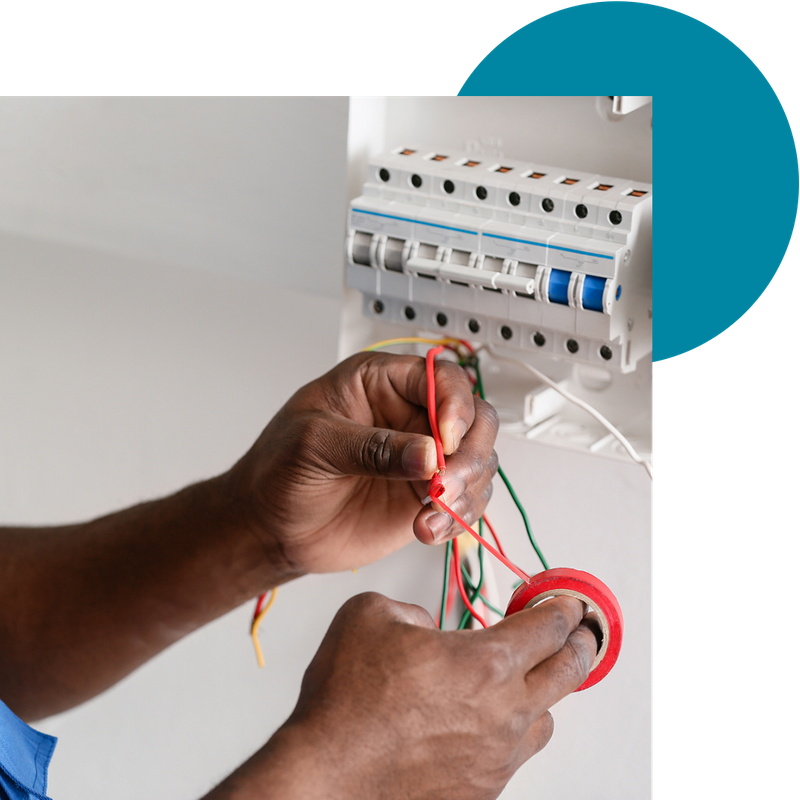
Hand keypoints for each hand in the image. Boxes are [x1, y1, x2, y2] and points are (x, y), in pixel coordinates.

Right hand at [207, 592, 599, 799]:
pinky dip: (510, 733)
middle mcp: (502, 713)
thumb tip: (425, 625)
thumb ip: (411, 608)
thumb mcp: (370, 614)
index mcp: (484, 663)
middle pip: (567, 672)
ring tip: (531, 680)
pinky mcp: (480, 790)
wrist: (326, 774)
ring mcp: (495, 757)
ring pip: (545, 721)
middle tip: (578, 633)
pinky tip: (486, 724)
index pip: (547, 627)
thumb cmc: (346, 702)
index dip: (562, 608)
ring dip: (544, 694)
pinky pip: (512, 757)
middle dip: (579, 645)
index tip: (566, 603)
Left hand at [224, 351, 498, 574]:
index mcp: (381, 383)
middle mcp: (409, 415)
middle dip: (470, 452)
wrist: (267, 528)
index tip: (446, 440)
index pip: (440, 378)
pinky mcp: (426, 495)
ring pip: (478, 460)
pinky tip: (428, 529)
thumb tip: (428, 453)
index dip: (454, 405)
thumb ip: (372, 447)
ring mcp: (422, 457)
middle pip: (474, 417)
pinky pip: (466, 499)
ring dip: (467, 489)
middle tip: (446, 484)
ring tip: (431, 514)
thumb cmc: (278, 470)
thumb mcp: (314, 444)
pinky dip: (459, 516)